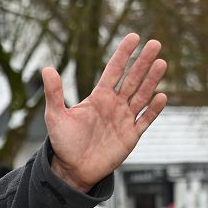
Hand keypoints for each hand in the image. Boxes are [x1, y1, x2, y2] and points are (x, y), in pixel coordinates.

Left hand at [45, 34, 166, 191]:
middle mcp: (113, 105)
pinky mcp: (130, 136)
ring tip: (161, 62)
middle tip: (155, 43)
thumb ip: (54, 93)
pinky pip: (145, 120)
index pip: (114, 71)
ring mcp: (124, 119)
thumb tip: (46, 68)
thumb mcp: (55, 116)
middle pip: (132, 79)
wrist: (72, 169)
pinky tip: (161, 96)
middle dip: (143, 62)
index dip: (123, 54)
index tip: (134, 37)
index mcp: (98, 98)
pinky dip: (153, 109)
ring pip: (142, 95)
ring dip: (152, 80)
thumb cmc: (62, 143)